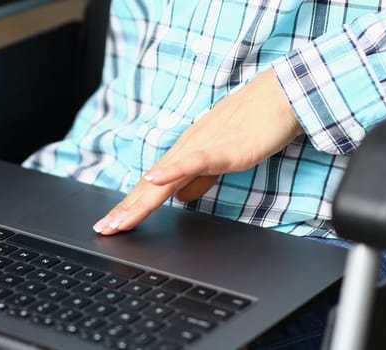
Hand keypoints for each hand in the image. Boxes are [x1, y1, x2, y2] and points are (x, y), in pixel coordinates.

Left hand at [93, 69, 301, 234]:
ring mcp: (202, 146)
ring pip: (163, 177)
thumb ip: (200, 178)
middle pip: (150, 185)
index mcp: (187, 152)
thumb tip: (181, 199)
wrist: (281, 96)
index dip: (132, 205)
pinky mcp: (222, 148)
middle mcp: (187, 148)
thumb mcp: (221, 156)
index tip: (114, 224)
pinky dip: (171, 171)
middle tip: (104, 229)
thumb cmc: (256, 123)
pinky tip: (154, 180)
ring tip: (119, 219)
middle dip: (126, 209)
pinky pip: (193, 161)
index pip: (152, 185)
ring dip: (139, 200)